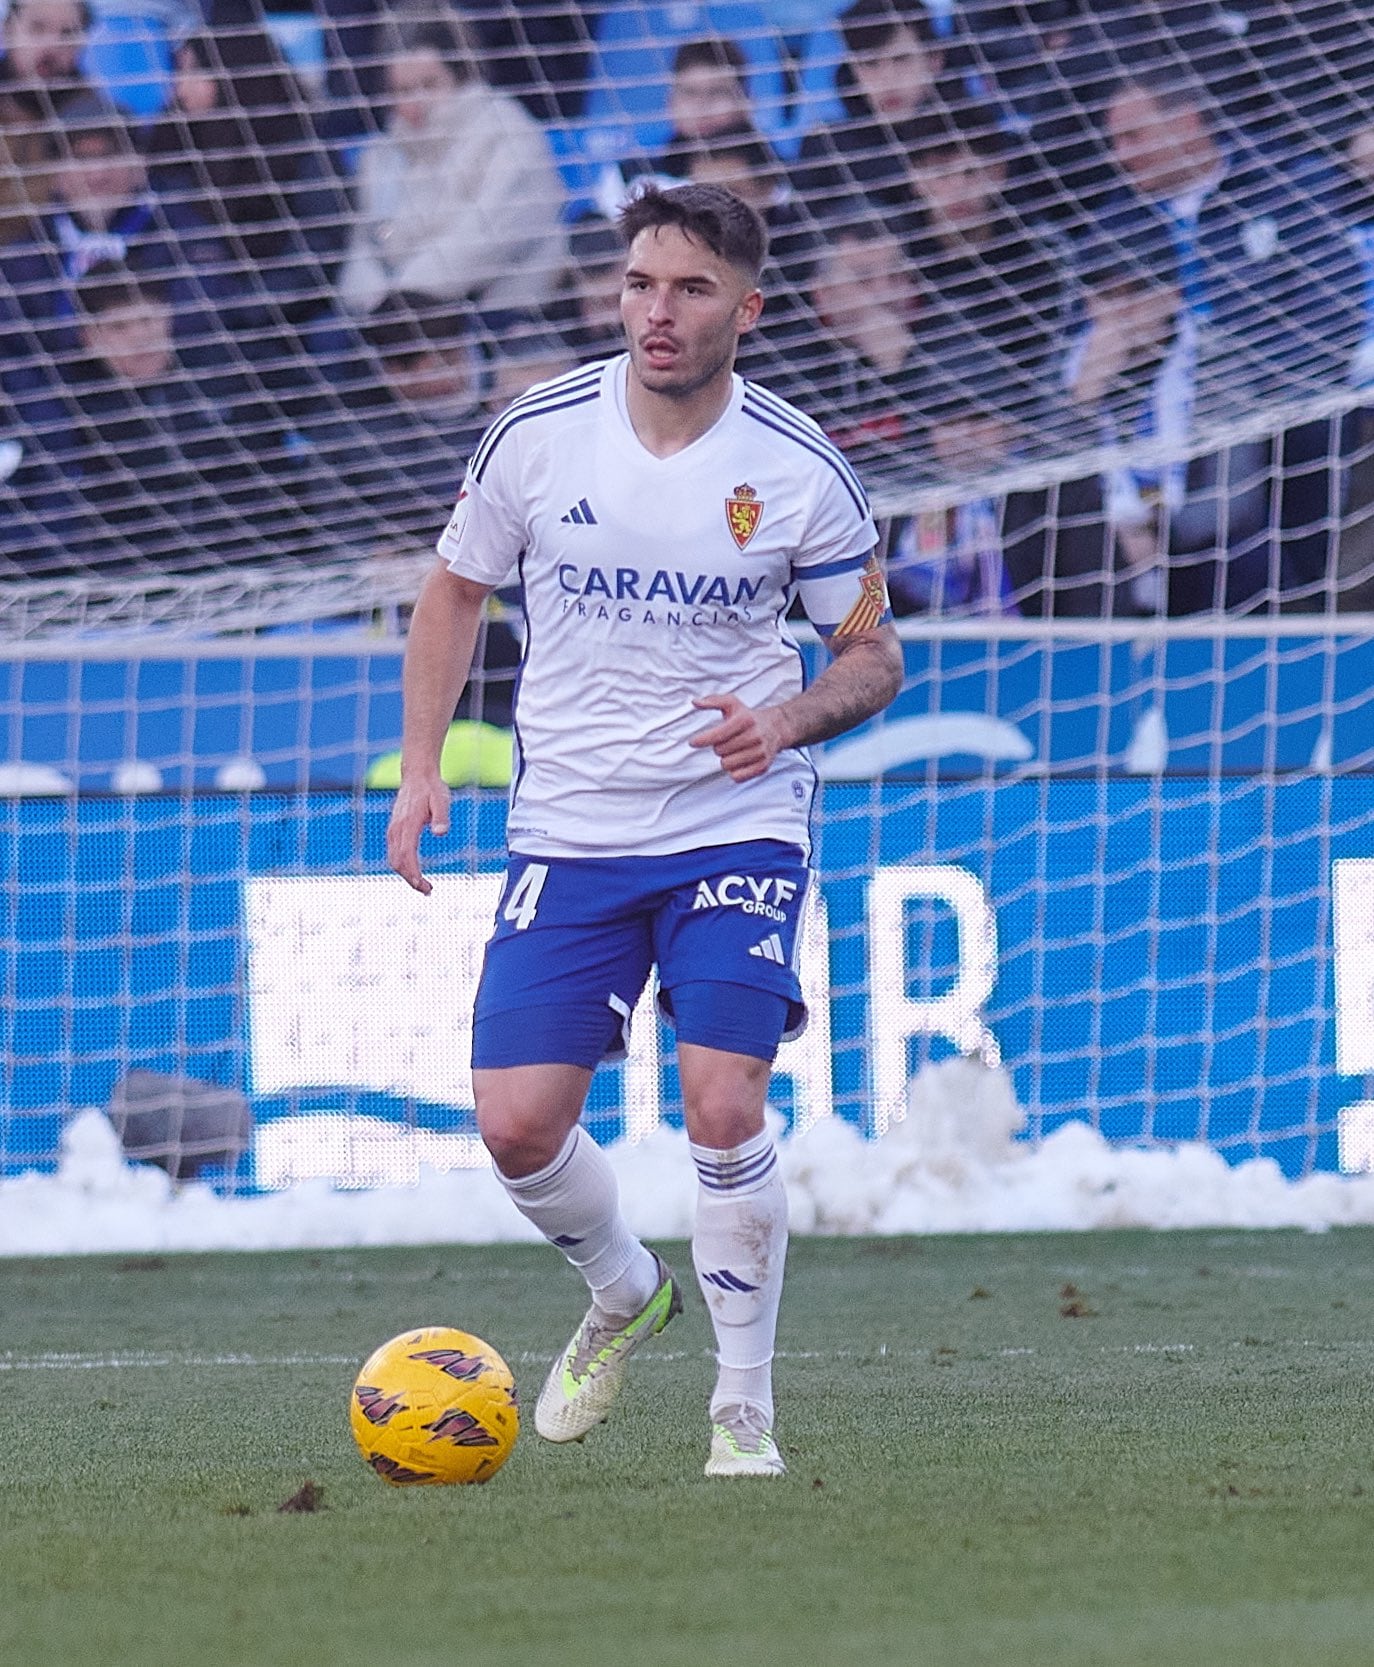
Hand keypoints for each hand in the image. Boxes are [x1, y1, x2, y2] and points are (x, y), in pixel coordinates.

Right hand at [386, 773, 450, 893]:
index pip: (406, 854)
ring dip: (406, 875)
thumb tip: (440, 833)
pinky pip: (394, 853)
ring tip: (424, 886)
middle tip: (428, 891)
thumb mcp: (442, 800)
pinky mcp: (394, 830)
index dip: (413, 873)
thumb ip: (441, 817)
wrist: (417, 776)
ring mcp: (393, 830)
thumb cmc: (432, 788)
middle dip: (410, 879)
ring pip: (394, 859)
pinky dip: (403, 866)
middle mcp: (396, 829)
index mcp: (407, 824)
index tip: (423, 886)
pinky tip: (415, 872)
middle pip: (397, 861)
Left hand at [689, 693, 788, 781]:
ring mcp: (760, 752)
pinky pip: (737, 777)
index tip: (692, 742)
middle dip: (718, 746)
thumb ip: (712, 701)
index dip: (702, 739)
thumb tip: (695, 702)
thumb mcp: (732, 704)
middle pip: (719, 751)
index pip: (718, 734)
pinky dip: (734, 771)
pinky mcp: (763, 767)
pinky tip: (739, 760)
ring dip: (726, 759)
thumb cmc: (748, 717)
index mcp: (746, 720)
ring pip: (726, 765)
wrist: (775, 728)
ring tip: (734, 750)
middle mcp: (755, 736)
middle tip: (727, 740)